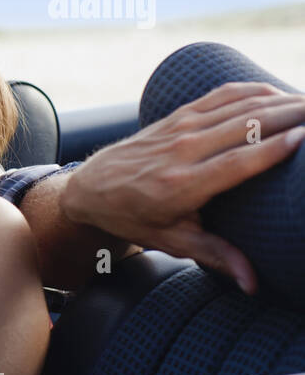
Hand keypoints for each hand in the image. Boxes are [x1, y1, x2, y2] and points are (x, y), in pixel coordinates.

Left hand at [62, 81, 304, 292]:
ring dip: (278, 99)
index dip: (277, 147)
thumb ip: (216, 256)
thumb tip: (253, 284)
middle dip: (291, 115)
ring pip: (237, 105)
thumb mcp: (171, 241)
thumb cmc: (133, 218)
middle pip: (247, 124)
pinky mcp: (176, 116)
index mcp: (183, 184)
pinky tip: (277, 91)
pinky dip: (251, 90)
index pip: (240, 160)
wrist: (89, 188)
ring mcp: (179, 128)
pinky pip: (219, 96)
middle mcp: (183, 150)